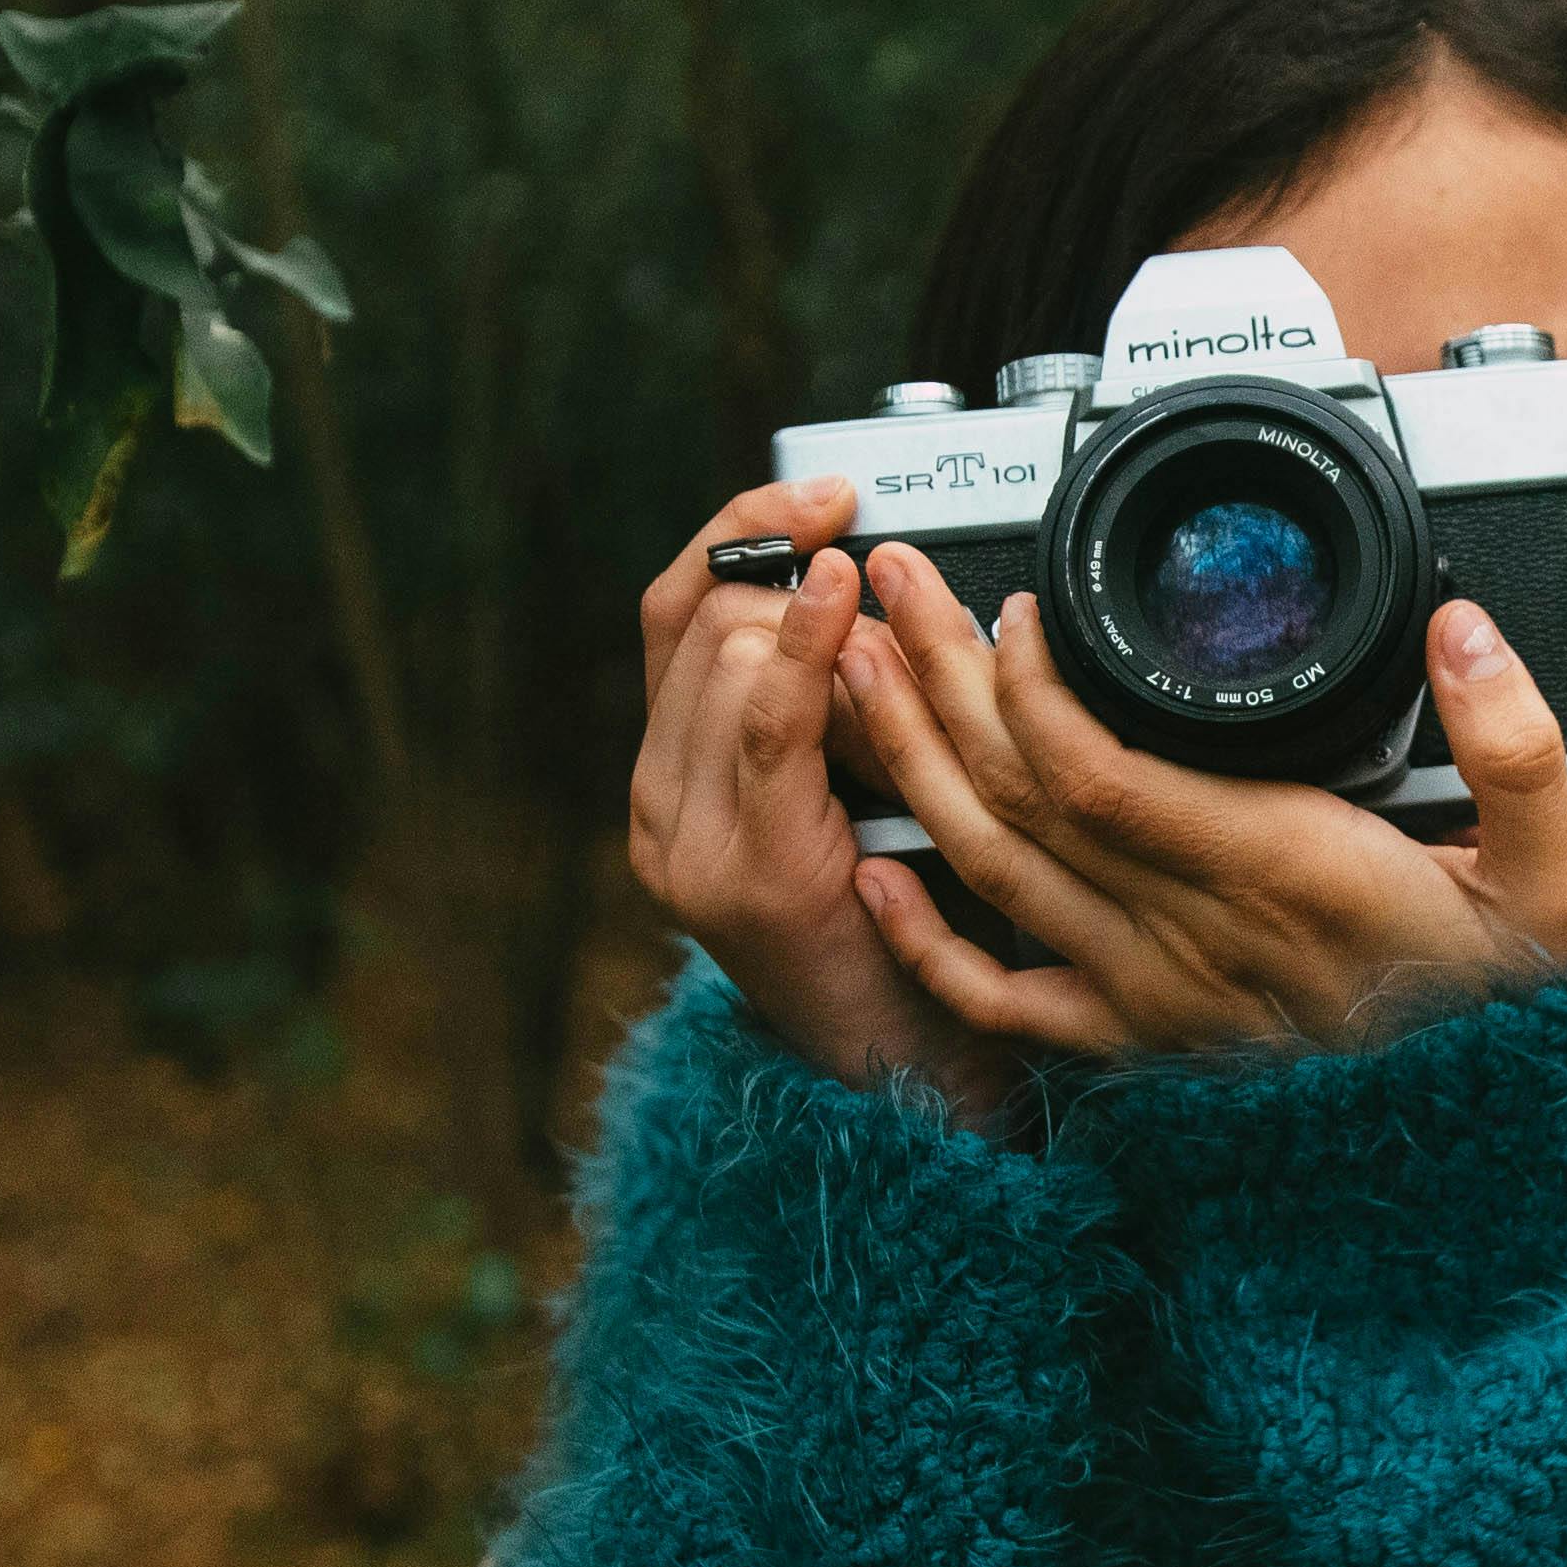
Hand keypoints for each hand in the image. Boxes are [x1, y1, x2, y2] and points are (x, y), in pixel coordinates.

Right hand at [626, 478, 1021, 1117]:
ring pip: (726, 657)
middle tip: (864, 546)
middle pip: (701, 623)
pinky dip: (808, 649)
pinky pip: (767, 726)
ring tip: (874, 581)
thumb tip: (873, 593)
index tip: (818, 492)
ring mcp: (688, 843)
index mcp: (675, 780)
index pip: (677, 616)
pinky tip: (843, 598)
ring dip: (809, 605)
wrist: (905, 1073)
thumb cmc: (903, 931)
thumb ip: (839, 712)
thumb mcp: (858, 792)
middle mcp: (660, 806)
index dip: (739, 535)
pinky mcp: (743, 873)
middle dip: (784, 567)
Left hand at [832, 538, 1566, 1057]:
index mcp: (1284, 874)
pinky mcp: (1145, 1045)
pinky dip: (928, 941)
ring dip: (914, 763)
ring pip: (995, 869)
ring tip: (859, 667)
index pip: (1098, 770)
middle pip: (1020, 797)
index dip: (1031, 682)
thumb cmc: (1521, 1012)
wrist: (1496, 1164)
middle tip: (893, 582)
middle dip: (941, 676)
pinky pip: (1005, 999)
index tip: (1019, 603)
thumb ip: (1519, 749)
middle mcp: (1196, 936)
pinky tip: (880, 875)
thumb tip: (1462, 630)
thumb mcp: (1559, 881)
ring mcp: (1156, 997)